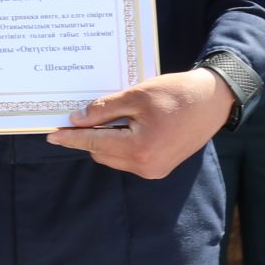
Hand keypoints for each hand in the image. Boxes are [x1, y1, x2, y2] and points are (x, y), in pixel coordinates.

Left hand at [46, 68, 234, 178]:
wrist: (213, 101)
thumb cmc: (176, 93)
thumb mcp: (136, 95)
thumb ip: (104, 109)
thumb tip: (76, 120)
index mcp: (138, 148)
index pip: (94, 143)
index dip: (71, 138)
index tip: (51, 136)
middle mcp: (145, 166)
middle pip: (102, 152)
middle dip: (89, 135)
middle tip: (79, 116)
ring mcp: (154, 170)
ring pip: (114, 157)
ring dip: (106, 140)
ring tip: (108, 117)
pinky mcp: (161, 167)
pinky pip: (129, 158)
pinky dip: (121, 143)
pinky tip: (124, 125)